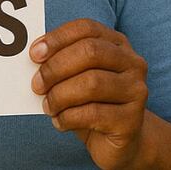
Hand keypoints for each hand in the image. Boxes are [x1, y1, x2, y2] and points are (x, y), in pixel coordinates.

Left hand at [30, 19, 149, 168]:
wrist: (119, 141)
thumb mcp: (76, 77)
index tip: (34, 55)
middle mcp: (132, 63)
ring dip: (60, 95)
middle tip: (36, 85)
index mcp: (117, 44)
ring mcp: (136, 90)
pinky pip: (94, 113)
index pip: (86, 28)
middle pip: (90, 52)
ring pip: (92, 83)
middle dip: (56, 68)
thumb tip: (35, 56)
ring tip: (48, 107)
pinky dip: (68, 117)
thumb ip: (60, 61)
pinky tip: (59, 121)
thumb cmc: (91, 103)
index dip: (58, 38)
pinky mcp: (132, 120)